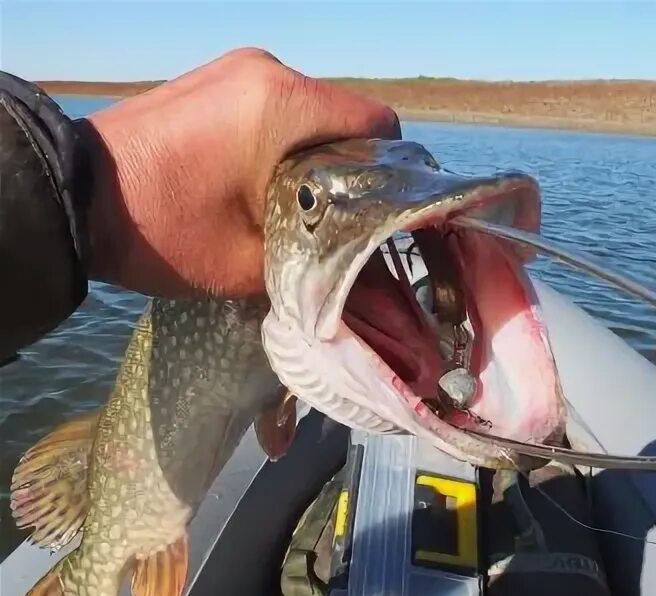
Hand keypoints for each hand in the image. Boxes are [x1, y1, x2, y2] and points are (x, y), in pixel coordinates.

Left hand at [82, 48, 400, 298]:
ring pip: (311, 116)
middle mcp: (268, 71)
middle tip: (336, 222)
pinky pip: (276, 110)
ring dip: (315, 160)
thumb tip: (358, 272)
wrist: (71, 198)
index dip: (390, 173)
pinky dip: (283, 146)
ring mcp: (237, 69)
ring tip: (297, 208)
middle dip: (350, 171)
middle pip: (346, 120)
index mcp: (284, 104)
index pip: (378, 124)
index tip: (379, 214)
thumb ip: (316, 263)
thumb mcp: (249, 263)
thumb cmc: (161, 229)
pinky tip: (264, 185)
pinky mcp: (216, 80)